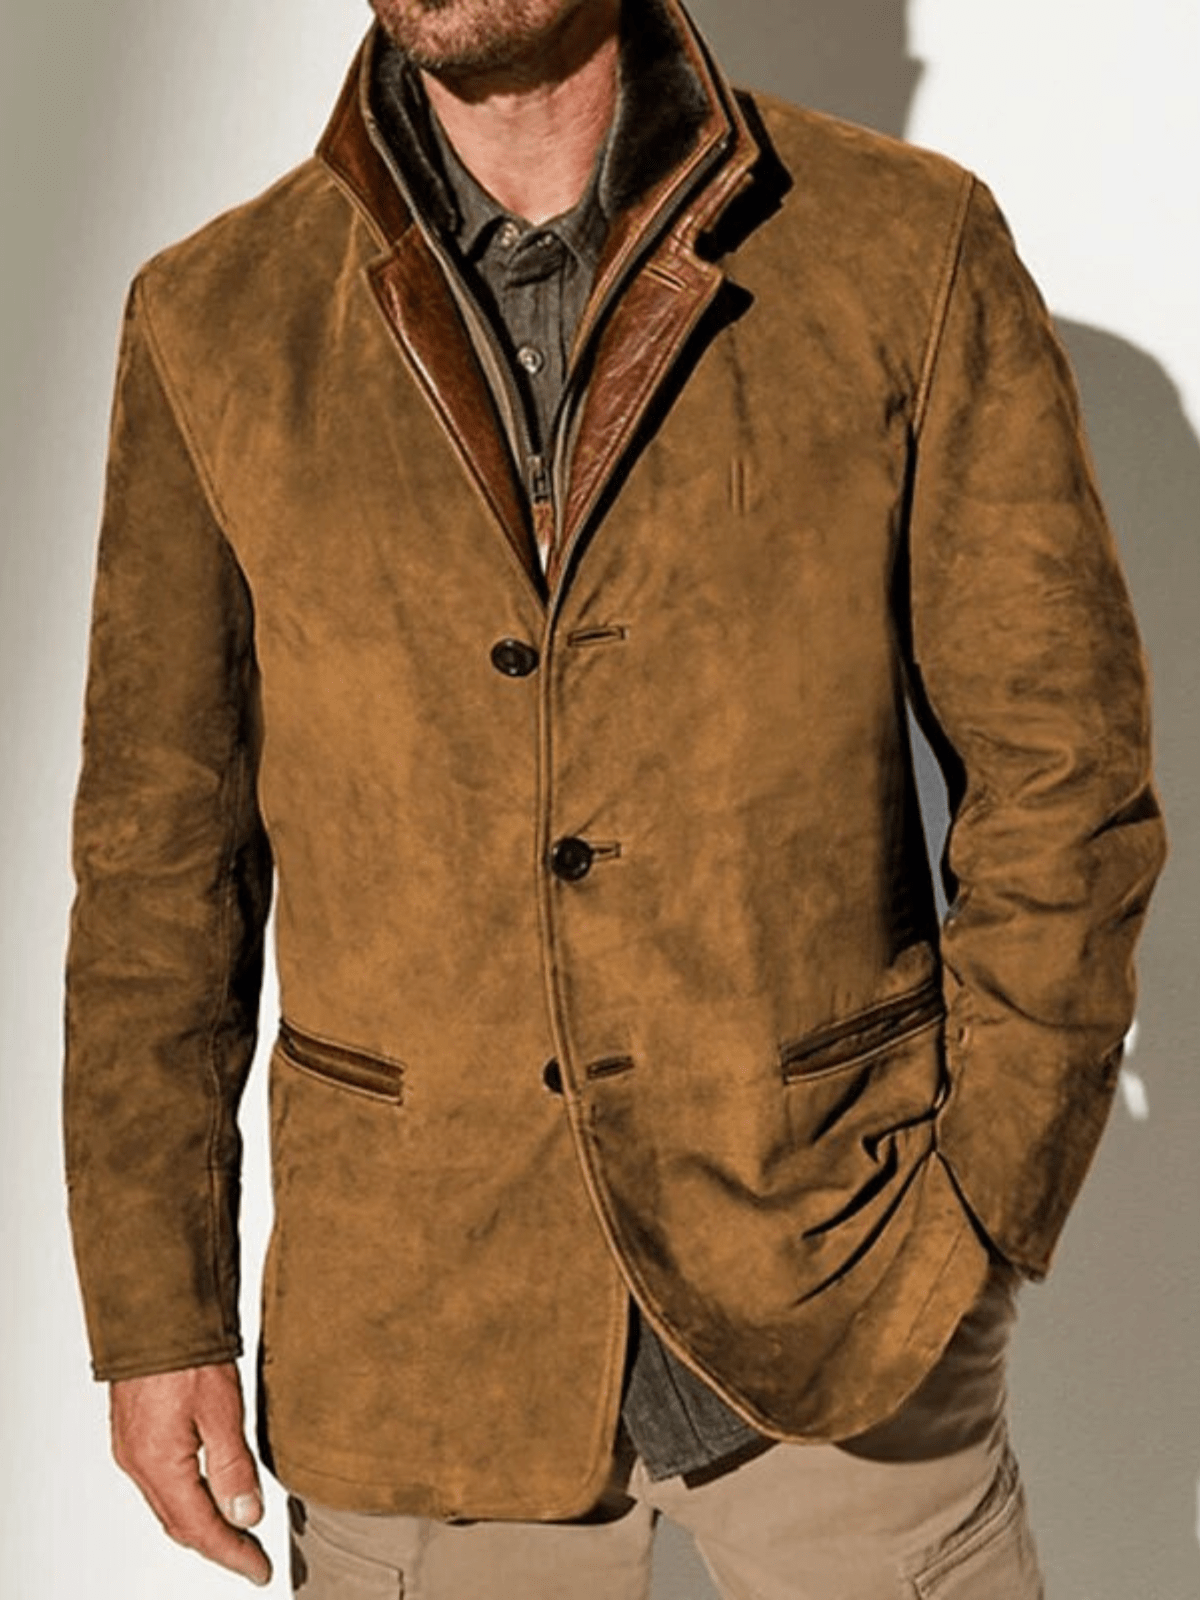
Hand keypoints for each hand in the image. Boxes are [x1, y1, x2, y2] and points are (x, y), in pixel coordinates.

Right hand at [110, 1361, 271, 1586]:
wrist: (154, 1311)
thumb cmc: (187, 1354)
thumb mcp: (222, 1410)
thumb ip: (234, 1467)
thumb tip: (247, 1517)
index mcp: (160, 1464)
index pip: (200, 1528)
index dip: (232, 1554)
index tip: (259, 1571)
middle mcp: (139, 1465)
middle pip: (181, 1523)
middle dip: (218, 1546)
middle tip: (252, 1559)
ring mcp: (132, 1450)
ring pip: (169, 1505)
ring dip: (202, 1524)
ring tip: (237, 1535)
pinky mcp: (134, 1435)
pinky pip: (161, 1484)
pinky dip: (186, 1499)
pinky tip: (207, 1495)